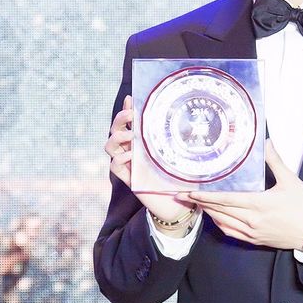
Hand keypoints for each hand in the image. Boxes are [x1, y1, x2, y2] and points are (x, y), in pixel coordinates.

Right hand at [104, 95, 196, 221]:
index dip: (127, 109)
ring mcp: (129, 164)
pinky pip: (115, 165)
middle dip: (119, 119)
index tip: (131, 98)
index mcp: (143, 143)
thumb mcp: (181, 156)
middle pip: (115, 130)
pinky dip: (120, 158)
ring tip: (131, 136)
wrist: (178, 205)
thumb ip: (181, 141)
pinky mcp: (128, 178)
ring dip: (117, 137)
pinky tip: (132, 156)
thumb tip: (192, 121)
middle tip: (131, 115)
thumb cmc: (181, 179)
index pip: (130, 122)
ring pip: (110, 146)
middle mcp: (133, 151)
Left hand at [191, 141, 302, 249]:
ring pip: (223, 223)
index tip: (190, 192)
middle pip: (219, 211)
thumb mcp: (290, 181)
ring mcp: (252, 232)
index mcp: (259, 204)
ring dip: (208, 213)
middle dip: (200, 203)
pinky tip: (215, 217)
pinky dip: (220, 224)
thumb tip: (265, 142)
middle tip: (182, 196)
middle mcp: (252, 220)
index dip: (206, 196)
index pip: (226, 199)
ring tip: (196, 204)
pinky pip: (232, 233)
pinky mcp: (255, 240)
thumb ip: (275, 161)